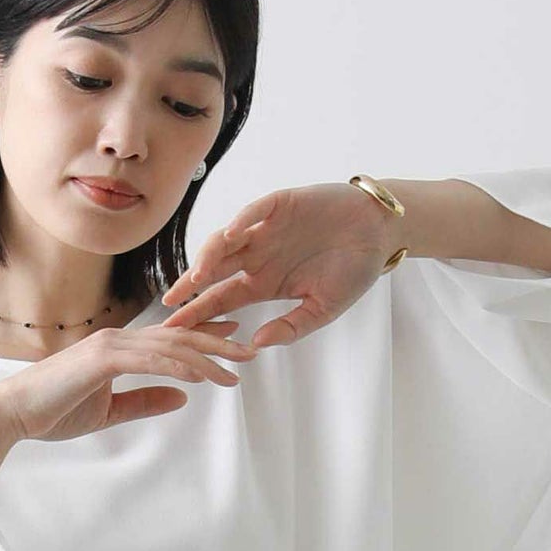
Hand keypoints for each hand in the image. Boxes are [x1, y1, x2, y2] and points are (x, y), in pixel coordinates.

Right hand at [0, 319, 254, 442]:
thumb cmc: (54, 411)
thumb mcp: (109, 411)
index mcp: (119, 349)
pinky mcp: (102, 359)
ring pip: (171, 346)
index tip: (234, 337)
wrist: (14, 413)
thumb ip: (144, 401)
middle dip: (218, 341)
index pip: (171, 338)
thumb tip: (181, 398)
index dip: (205, 335)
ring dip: (207, 356)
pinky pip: (150, 360)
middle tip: (252, 349)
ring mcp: (110, 346)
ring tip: (237, 366)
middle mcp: (118, 340)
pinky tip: (202, 374)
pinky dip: (179, 365)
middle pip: (179, 336)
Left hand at [159, 182, 402, 347]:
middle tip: (170, 303)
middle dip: (191, 286)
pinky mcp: (281, 204)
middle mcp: (259, 256)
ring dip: (210, 256)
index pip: (222, 299)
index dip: (198, 312)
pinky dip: (243, 220)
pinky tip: (232, 234)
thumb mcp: (323, 309)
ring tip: (198, 274)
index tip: (174, 329)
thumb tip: (255, 345)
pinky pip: (256, 211)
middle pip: (215, 271)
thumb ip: (291, 327)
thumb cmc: (353, 270)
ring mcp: (266, 230)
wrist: (381, 232)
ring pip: (227, 240)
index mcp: (264, 283)